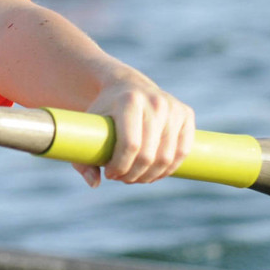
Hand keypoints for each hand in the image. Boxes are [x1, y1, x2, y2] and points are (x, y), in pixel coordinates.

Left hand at [76, 74, 193, 186]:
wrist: (127, 86)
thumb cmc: (105, 110)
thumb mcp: (88, 128)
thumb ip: (83, 158)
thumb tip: (95, 184)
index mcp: (129, 101)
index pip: (130, 145)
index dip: (120, 166)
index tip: (110, 173)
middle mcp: (155, 102)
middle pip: (148, 154)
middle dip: (133, 175)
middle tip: (122, 178)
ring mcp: (173, 107)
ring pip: (167, 157)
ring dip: (151, 176)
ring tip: (136, 177)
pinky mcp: (186, 113)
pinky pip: (183, 151)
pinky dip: (169, 169)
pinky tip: (155, 173)